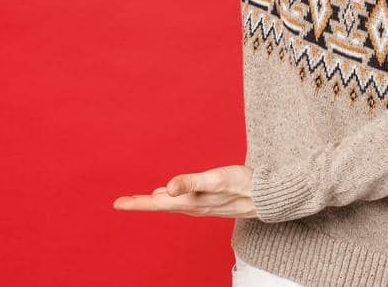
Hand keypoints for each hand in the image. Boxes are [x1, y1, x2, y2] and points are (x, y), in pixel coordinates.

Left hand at [112, 165, 257, 217]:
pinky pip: (184, 201)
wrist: (269, 197)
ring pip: (171, 205)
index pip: (156, 204)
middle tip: (121, 203)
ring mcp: (202, 206)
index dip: (137, 203)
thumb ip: (190, 183)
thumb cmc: (243, 185)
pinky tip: (168, 193)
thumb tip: (167, 187)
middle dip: (140, 204)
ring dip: (153, 202)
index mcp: (190, 202)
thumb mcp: (215, 180)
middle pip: (160, 206)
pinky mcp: (211, 201)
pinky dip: (171, 197)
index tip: (118, 204)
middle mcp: (193, 207)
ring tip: (138, 199)